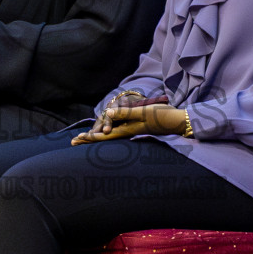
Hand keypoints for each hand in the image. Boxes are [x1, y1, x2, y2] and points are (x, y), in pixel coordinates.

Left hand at [72, 103, 188, 144]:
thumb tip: (108, 112)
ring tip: (84, 138)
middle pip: (104, 137)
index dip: (89, 137)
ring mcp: (132, 130)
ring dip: (97, 136)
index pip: (104, 136)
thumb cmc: (163, 117)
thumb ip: (126, 112)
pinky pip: (118, 131)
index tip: (77, 139)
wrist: (179, 121)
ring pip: (110, 135)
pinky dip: (108, 131)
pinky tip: (105, 132)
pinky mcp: (137, 127)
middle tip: (74, 141)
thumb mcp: (143, 112)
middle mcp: (128, 132)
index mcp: (127, 130)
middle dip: (89, 139)